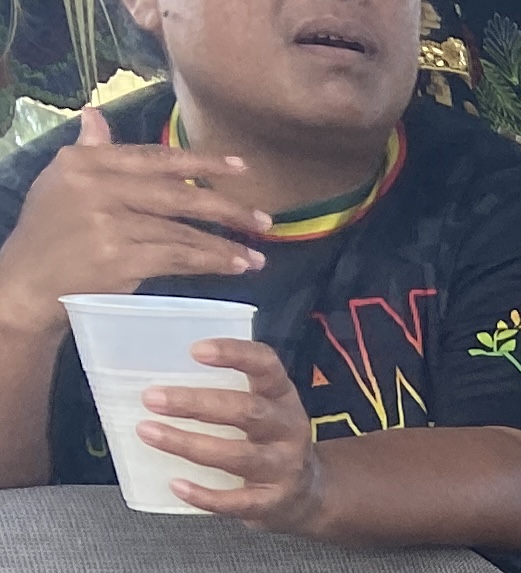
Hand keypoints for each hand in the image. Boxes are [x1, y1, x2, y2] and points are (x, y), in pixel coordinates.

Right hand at [0, 110, 271, 337]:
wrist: (27, 280)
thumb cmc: (49, 232)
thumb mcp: (61, 182)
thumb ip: (90, 151)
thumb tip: (96, 115)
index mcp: (85, 163)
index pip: (153, 158)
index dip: (200, 163)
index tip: (241, 168)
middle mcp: (96, 186)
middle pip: (175, 194)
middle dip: (224, 207)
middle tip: (264, 218)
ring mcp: (108, 223)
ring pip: (181, 230)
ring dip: (225, 244)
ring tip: (258, 254)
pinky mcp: (120, 258)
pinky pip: (177, 258)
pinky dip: (210, 262)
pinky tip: (235, 267)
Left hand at [133, 338, 323, 527]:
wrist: (309, 494)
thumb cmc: (267, 440)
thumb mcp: (262, 407)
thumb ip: (224, 391)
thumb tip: (151, 376)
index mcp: (282, 398)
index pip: (266, 366)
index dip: (234, 354)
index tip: (195, 351)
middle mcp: (288, 430)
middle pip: (247, 412)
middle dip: (196, 404)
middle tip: (151, 398)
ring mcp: (284, 468)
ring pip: (237, 456)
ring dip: (188, 444)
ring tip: (148, 432)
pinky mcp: (273, 503)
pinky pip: (237, 501)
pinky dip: (205, 495)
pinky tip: (176, 485)